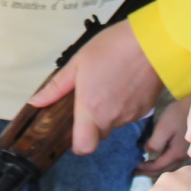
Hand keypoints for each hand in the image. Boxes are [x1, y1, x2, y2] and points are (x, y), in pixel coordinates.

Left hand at [28, 19, 161, 154]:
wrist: (154, 42)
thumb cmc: (112, 48)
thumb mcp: (77, 63)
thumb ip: (56, 87)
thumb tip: (35, 102)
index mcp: (91, 109)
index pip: (83, 147)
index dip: (77, 143)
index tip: (74, 128)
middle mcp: (112, 118)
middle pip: (99, 134)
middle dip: (92, 122)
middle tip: (91, 96)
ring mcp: (131, 116)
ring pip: (114, 124)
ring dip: (109, 113)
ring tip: (109, 84)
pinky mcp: (146, 110)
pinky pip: (129, 116)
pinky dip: (124, 106)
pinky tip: (124, 84)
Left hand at [136, 97, 190, 176]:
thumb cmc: (178, 114)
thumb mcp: (164, 127)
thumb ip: (155, 142)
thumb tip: (146, 152)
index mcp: (176, 154)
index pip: (158, 167)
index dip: (145, 168)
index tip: (134, 167)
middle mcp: (183, 157)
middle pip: (164, 170)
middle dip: (149, 172)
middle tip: (136, 172)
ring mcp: (186, 154)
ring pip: (169, 167)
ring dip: (156, 169)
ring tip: (145, 168)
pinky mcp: (187, 148)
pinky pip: (173, 162)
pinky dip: (163, 164)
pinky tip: (157, 159)